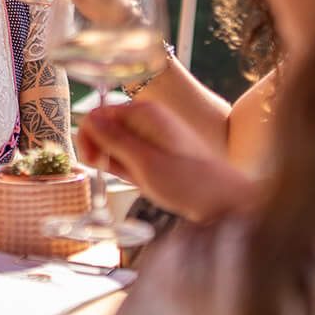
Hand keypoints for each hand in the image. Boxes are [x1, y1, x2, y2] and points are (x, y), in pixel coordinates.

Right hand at [79, 101, 254, 224]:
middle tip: (110, 174)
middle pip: (104, 127)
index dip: (88, 137)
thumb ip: (114, 140)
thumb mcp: (145, 163)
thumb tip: (89, 118)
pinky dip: (126, 169)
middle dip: (99, 150)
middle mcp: (147, 119)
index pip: (97, 113)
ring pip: (115, 144)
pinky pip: (129, 156)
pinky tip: (137, 181)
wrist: (226, 201)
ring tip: (132, 179)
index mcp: (144, 113)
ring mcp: (151, 136)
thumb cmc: (190, 183)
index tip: (93, 162)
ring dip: (113, 162)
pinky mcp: (155, 153)